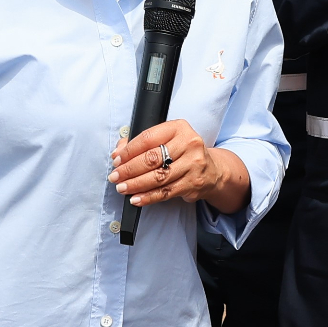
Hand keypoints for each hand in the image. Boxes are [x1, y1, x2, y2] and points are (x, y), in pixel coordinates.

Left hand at [110, 119, 251, 212]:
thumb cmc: (182, 153)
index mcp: (179, 128)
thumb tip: (118, 152)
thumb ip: (141, 143)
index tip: (116, 159)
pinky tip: (136, 199)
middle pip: (152, 158)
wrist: (212, 170)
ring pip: (158, 177)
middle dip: (129, 169)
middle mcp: (189, 144)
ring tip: (122, 188)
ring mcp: (193, 164)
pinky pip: (166, 192)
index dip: (129, 150)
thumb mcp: (167, 140)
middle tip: (115, 176)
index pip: (148, 138)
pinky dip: (148, 197)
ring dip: (136, 185)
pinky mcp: (194, 183)